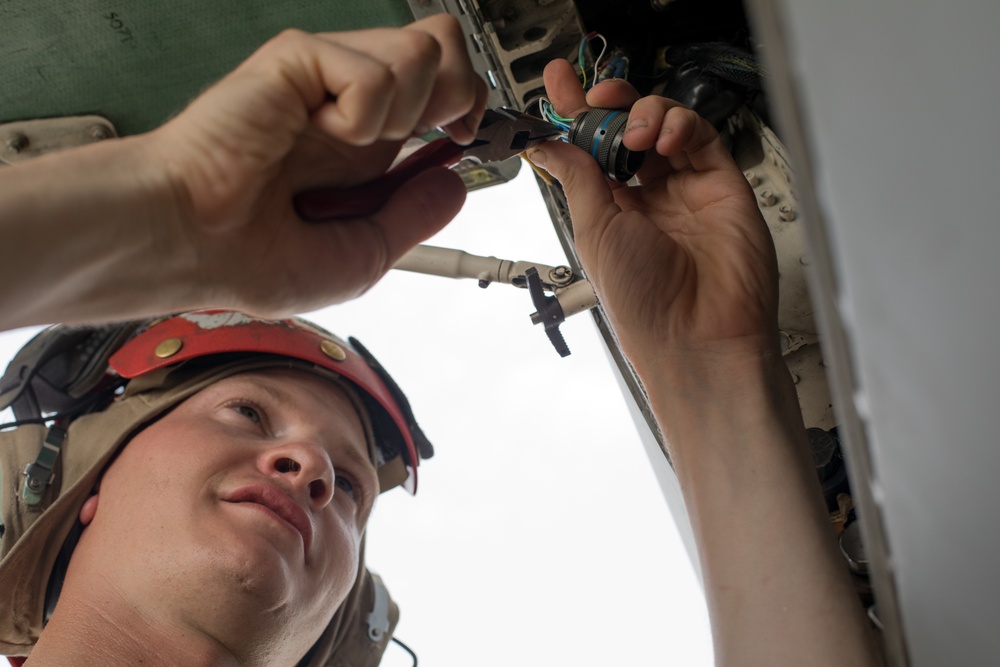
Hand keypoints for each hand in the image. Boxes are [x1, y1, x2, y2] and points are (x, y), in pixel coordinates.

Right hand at [147, 15, 486, 313]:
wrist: (187, 244)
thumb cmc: (248, 256)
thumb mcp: (359, 256)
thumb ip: (412, 217)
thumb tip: (454, 183)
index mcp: (363, 144)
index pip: (445, 89)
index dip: (470, 108)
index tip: (465, 141)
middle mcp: (351, 104)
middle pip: (446, 48)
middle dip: (460, 96)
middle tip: (428, 137)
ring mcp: (327, 77)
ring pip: (424, 51)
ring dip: (404, 114)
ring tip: (350, 147)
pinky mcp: (300, 60)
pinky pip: (375, 73)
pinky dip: (363, 117)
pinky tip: (322, 135)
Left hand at [529, 59, 777, 375]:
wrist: (696, 337)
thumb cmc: (642, 302)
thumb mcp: (594, 230)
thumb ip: (576, 177)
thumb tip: (545, 144)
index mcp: (610, 209)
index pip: (590, 147)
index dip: (574, 113)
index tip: (557, 84)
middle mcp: (648, 196)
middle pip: (628, 128)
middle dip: (610, 104)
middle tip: (596, 97)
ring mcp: (686, 189)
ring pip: (666, 124)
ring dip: (644, 113)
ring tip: (635, 131)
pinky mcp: (723, 184)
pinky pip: (702, 137)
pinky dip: (681, 124)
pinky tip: (664, 138)